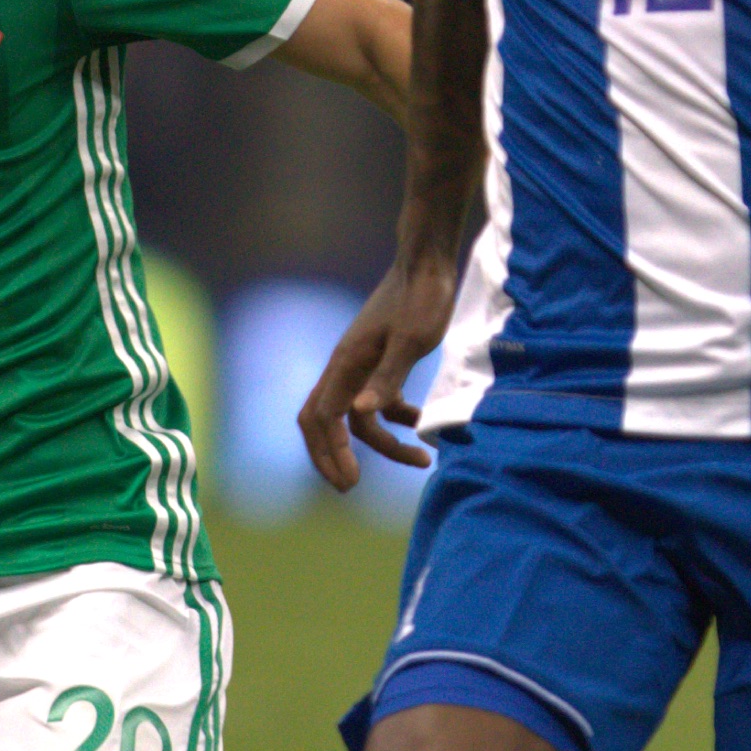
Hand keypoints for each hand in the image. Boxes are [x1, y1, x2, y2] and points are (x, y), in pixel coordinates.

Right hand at [299, 265, 455, 492]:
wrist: (428, 263)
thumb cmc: (422, 298)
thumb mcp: (412, 340)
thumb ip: (388, 378)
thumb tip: (361, 413)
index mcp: (346, 363)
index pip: (324, 418)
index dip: (332, 452)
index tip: (353, 481)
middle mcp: (346, 366)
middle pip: (321, 421)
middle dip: (332, 456)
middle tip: (350, 487)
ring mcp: (362, 365)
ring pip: (356, 417)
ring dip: (382, 444)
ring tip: (421, 461)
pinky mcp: (381, 361)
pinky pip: (377, 402)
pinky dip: (396, 420)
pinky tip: (423, 425)